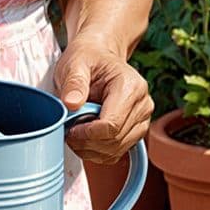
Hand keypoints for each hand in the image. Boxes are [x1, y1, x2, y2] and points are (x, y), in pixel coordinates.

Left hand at [53, 36, 153, 164]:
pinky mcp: (136, 131)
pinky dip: (97, 152)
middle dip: (87, 142)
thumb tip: (71, 104)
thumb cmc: (87, 59)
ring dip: (91, 149)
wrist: (99, 56)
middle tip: (66, 131)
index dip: (87, 134)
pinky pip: (117, 153)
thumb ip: (74, 82)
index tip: (69, 129)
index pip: (112, 125)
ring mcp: (142, 119)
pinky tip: (84, 139)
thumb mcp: (75, 64)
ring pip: (116, 150)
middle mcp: (143, 104)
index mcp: (131, 86)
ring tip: (73, 134)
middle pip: (115, 140)